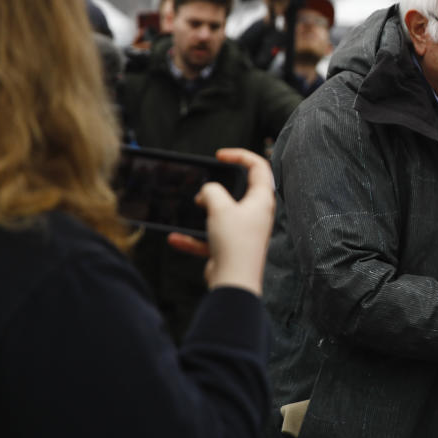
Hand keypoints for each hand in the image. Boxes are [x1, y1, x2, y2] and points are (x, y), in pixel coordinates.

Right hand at [167, 148, 275, 295]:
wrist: (234, 282)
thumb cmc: (234, 243)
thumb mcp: (220, 207)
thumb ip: (211, 191)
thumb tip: (207, 192)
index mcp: (261, 200)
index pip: (259, 167)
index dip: (240, 155)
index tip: (220, 155)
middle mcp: (256, 214)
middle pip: (240, 191)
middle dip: (219, 186)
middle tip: (205, 186)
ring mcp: (243, 231)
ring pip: (223, 214)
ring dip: (206, 212)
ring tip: (194, 208)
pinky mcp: (231, 247)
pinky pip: (210, 238)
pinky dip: (194, 238)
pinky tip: (176, 239)